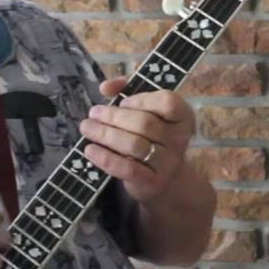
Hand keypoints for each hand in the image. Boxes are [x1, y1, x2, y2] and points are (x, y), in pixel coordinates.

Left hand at [79, 77, 195, 202]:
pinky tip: (90, 150)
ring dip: (106, 134)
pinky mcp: (153, 182)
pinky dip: (106, 158)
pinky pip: (127, 169)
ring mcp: (168, 163)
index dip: (142, 100)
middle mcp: (179, 139)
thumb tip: (106, 86)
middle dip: (114, 117)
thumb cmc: (152, 137)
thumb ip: (127, 91)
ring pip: (134, 145)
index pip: (167, 102)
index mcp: (182, 116)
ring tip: (87, 127)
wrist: (165, 178)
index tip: (123, 102)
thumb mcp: (146, 111)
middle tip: (93, 113)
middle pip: (145, 123)